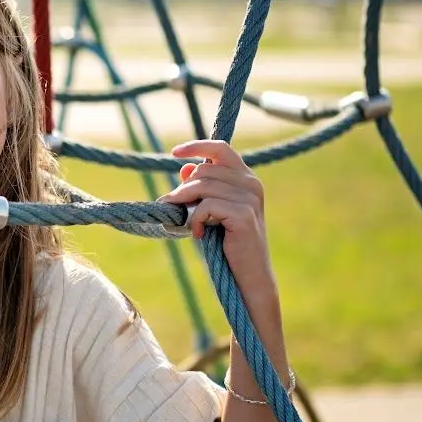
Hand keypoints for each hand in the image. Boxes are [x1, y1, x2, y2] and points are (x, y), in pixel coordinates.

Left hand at [159, 140, 275, 299]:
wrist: (248, 275)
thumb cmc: (227, 244)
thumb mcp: (212, 212)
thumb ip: (202, 189)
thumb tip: (184, 167)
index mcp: (246, 178)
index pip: (221, 148)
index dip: (196, 146)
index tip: (174, 152)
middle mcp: (251, 183)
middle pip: (204, 169)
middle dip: (182, 188)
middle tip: (170, 206)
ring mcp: (250, 198)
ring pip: (203, 185)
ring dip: (184, 204)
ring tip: (182, 221)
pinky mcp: (243, 214)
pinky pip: (206, 205)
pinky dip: (195, 219)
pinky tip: (197, 234)